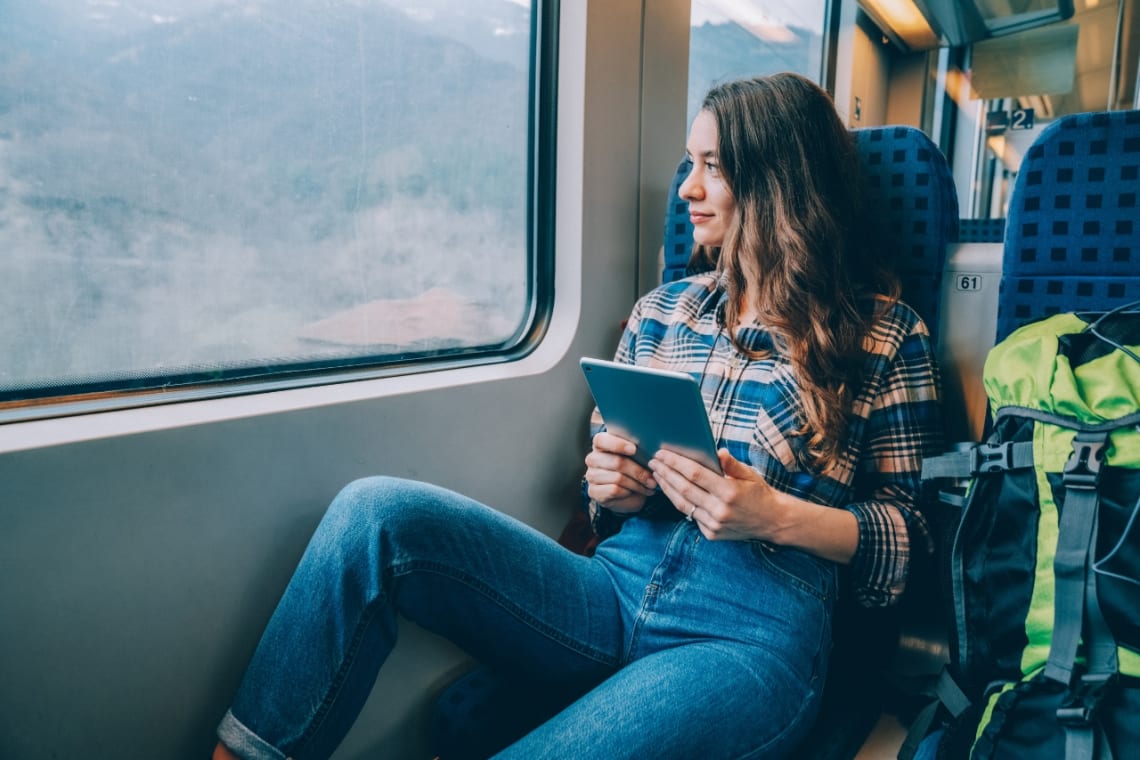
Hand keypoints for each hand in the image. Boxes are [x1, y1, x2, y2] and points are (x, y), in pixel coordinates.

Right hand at [584, 431, 657, 512]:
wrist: (626, 492)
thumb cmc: (632, 467)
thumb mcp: (635, 456)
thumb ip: (637, 448)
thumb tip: (651, 448)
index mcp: (600, 444)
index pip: (601, 440)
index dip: (618, 444)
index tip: (634, 449)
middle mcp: (592, 458)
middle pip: (616, 462)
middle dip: (638, 471)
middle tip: (652, 478)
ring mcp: (591, 475)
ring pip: (618, 478)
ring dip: (637, 483)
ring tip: (650, 486)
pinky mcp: (593, 491)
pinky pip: (614, 490)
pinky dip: (629, 491)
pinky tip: (638, 492)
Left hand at [649, 448, 786, 540]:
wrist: (772, 521)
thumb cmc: (759, 493)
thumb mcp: (749, 474)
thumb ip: (731, 464)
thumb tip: (717, 451)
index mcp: (729, 492)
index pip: (694, 474)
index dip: (675, 463)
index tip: (662, 453)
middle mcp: (720, 510)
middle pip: (684, 489)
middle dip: (665, 473)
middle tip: (653, 462)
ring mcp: (714, 524)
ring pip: (683, 504)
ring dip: (667, 488)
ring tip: (657, 474)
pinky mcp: (711, 534)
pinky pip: (691, 516)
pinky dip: (679, 502)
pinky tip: (671, 491)